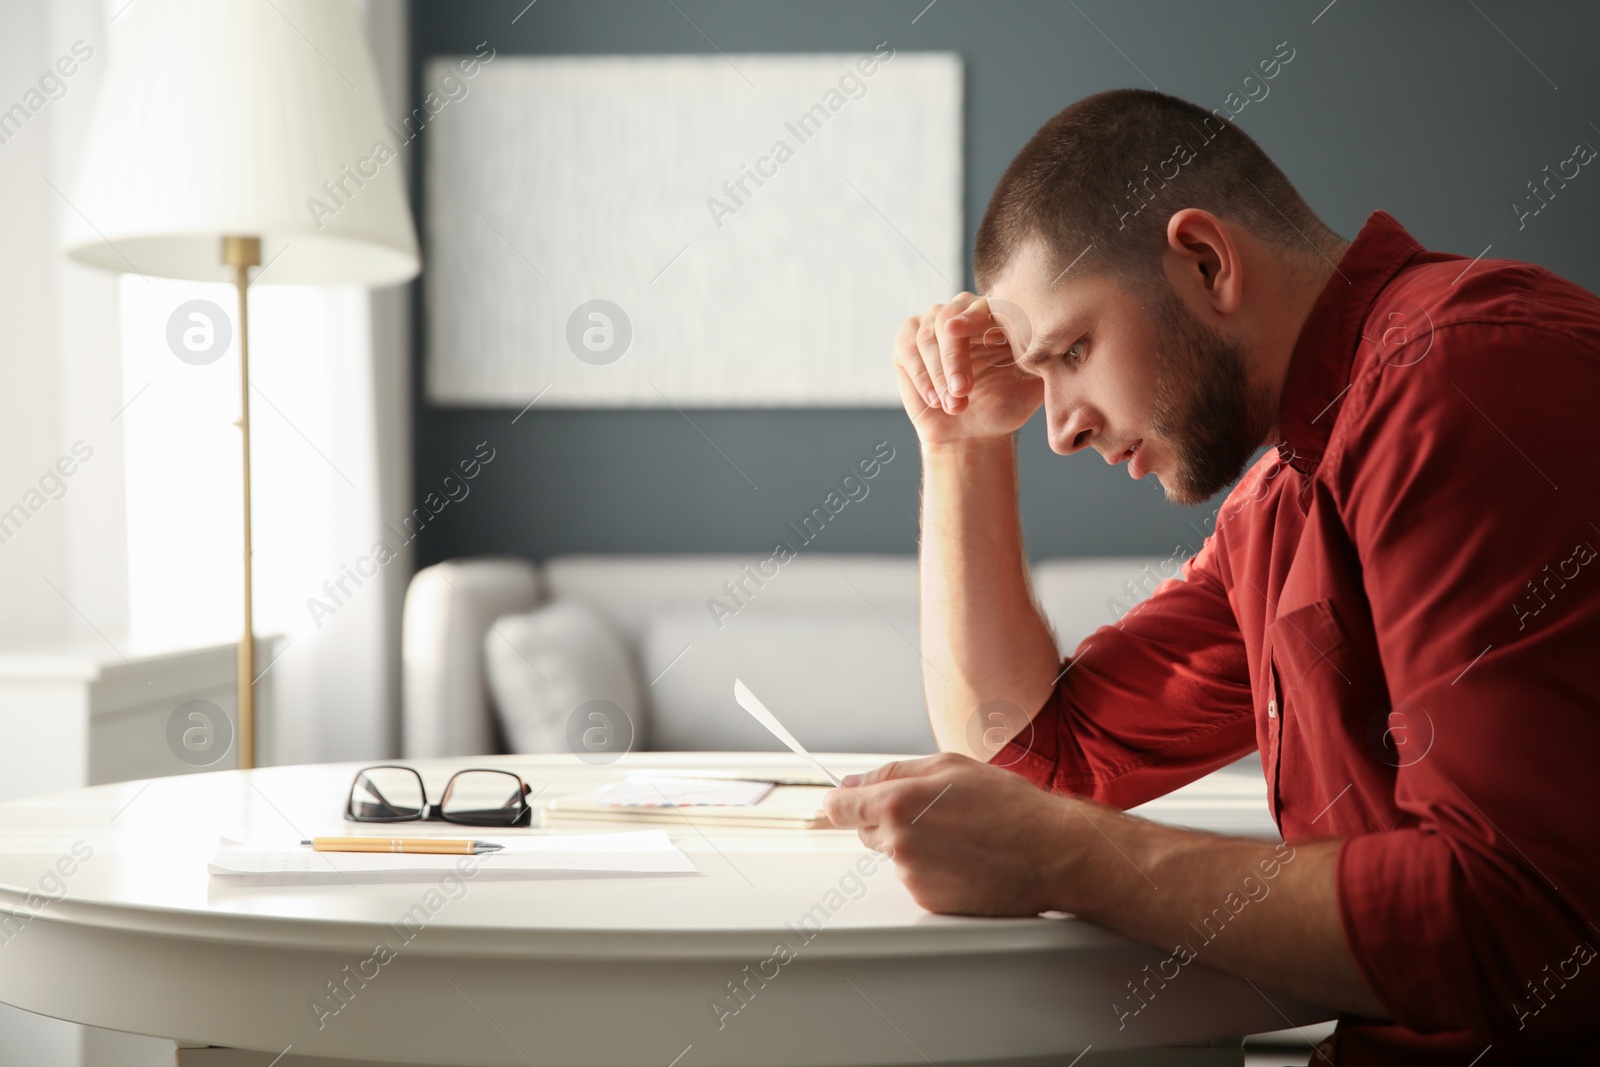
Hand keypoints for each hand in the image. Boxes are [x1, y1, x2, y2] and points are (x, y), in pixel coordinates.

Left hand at [822, 752, 1113, 916]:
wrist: (1050, 853)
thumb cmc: (1009, 806)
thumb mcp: (950, 767)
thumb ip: (894, 772)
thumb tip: (855, 782)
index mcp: (898, 804)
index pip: (838, 808)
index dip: (841, 803)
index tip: (842, 804)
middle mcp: (899, 843)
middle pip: (866, 831)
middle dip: (887, 820)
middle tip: (933, 812)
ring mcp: (913, 876)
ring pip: (894, 856)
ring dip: (914, 845)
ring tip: (961, 835)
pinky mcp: (929, 901)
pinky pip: (917, 880)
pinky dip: (933, 870)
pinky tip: (966, 858)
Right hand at [893, 293, 1042, 444]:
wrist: (974, 433)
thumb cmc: (1004, 406)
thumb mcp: (1032, 386)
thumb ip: (1042, 362)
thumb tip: (1061, 342)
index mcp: (995, 313)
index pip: (982, 306)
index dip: (971, 318)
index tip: (958, 329)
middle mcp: (961, 310)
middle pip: (948, 317)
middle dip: (952, 357)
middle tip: (961, 391)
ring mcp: (930, 323)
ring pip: (926, 336)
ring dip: (937, 374)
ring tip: (954, 405)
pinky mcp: (907, 341)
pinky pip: (906, 348)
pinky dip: (920, 375)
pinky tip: (935, 400)